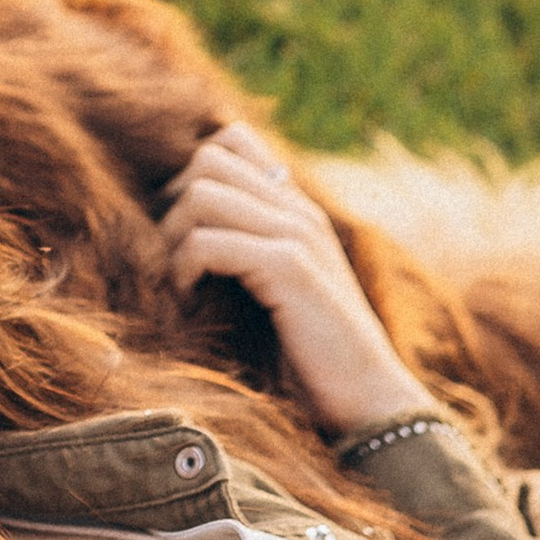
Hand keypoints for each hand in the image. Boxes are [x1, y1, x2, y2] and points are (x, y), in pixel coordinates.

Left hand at [160, 123, 431, 438]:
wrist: (368, 400)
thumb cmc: (310, 356)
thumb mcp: (274, 289)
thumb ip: (243, 249)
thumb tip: (171, 231)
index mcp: (296, 208)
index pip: (231, 140)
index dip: (188, 175)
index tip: (181, 232)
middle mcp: (299, 209)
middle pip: (207, 160)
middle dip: (172, 206)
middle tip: (173, 261)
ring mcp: (298, 233)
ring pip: (201, 193)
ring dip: (174, 239)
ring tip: (181, 284)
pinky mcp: (290, 267)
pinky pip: (208, 242)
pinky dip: (185, 270)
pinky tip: (191, 303)